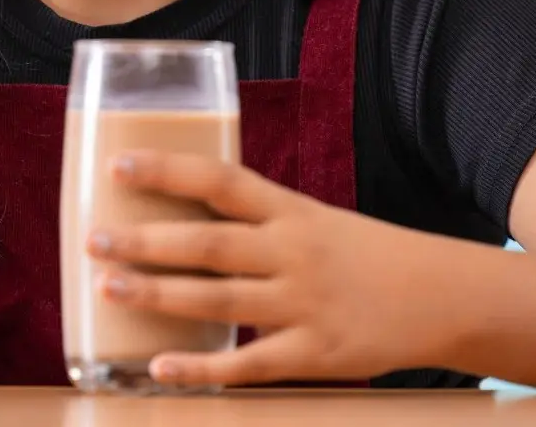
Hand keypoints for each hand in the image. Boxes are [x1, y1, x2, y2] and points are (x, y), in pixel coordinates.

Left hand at [88, 152, 463, 386]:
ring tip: (107, 287)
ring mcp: (303, 304)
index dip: (167, 171)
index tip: (116, 165)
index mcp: (290, 212)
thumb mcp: (311, 220)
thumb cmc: (362, 255)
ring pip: (218, 300)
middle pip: (208, 243)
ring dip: (158, 294)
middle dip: (145, 241)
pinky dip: (203, 370)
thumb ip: (254, 220)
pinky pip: (249, 365)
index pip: (220, 181)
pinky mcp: (315, 354)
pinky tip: (159, 368)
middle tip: (92, 238)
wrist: (443, 297)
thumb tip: (178, 213)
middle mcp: (292, 253)